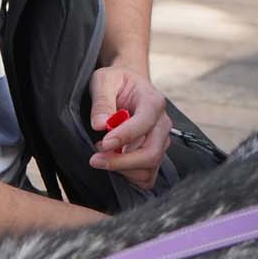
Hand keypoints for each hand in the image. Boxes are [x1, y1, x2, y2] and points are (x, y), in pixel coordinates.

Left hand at [88, 66, 170, 191]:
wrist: (127, 88)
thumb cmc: (116, 82)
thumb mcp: (104, 81)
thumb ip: (102, 101)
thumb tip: (101, 124)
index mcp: (153, 102)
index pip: (144, 123)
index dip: (124, 136)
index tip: (102, 143)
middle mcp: (162, 124)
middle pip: (151, 153)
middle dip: (121, 162)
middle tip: (95, 159)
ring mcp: (161, 142)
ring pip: (148, 169)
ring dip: (122, 169)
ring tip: (102, 156)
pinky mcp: (155, 156)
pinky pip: (147, 177)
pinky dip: (129, 177)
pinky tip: (113, 163)